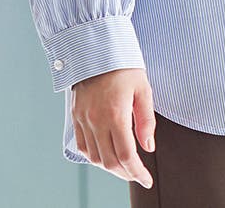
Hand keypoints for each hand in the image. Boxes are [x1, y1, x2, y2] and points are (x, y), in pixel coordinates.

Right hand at [70, 67, 155, 189]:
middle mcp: (96, 119)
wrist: (97, 46)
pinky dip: (94, 156)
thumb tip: (149, 147)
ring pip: (94, 157)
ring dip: (109, 167)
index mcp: (115, 113)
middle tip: (137, 174)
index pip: (126, 155)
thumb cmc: (123, 64)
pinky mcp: (76, 115)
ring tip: (123, 166)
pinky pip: (82, 145)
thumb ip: (146, 120)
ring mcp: (83, 118)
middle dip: (125, 173)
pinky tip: (105, 154)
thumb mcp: (142, 88)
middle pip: (109, 161)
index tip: (146, 179)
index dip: (137, 172)